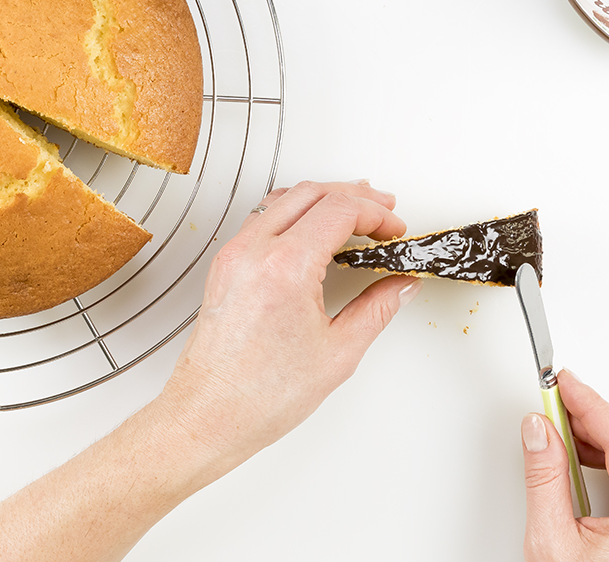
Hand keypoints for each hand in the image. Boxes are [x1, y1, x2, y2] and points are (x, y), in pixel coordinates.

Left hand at [158, 180, 421, 471]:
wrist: (208, 416)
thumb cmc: (260, 395)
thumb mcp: (338, 353)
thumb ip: (376, 309)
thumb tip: (400, 286)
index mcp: (284, 267)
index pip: (339, 209)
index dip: (377, 214)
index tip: (396, 230)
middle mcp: (253, 251)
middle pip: (313, 193)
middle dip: (356, 196)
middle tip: (386, 213)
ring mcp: (234, 255)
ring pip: (285, 199)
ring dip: (325, 198)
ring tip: (356, 214)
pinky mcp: (224, 266)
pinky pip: (263, 218)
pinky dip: (296, 213)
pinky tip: (316, 230)